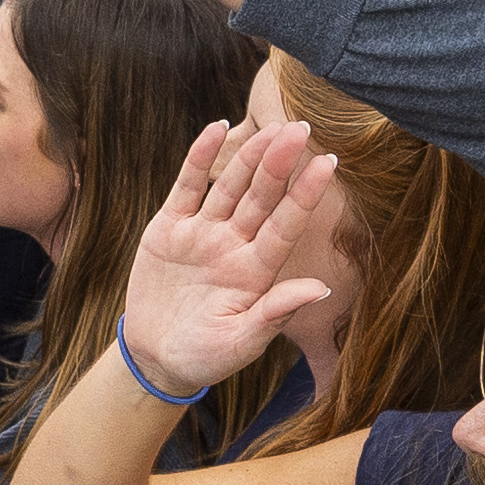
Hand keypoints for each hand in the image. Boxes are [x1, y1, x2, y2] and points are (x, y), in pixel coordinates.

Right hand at [122, 120, 338, 395]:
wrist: (155, 357)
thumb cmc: (205, 356)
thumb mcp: (241, 342)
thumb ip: (275, 312)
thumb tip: (323, 288)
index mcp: (256, 271)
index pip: (286, 225)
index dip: (305, 195)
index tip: (329, 163)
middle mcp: (234, 245)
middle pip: (261, 197)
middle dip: (280, 164)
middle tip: (300, 129)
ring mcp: (203, 233)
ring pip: (230, 185)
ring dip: (249, 155)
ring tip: (269, 127)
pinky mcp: (170, 227)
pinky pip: (187, 185)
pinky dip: (200, 156)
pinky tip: (217, 128)